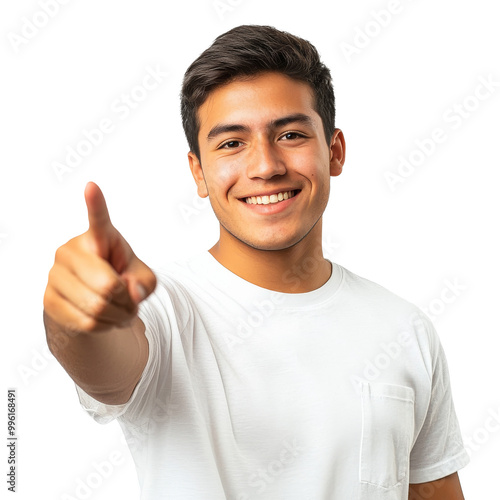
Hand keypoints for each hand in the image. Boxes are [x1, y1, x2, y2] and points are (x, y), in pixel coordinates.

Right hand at [43, 182, 156, 333]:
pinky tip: (105, 319)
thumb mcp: (143, 278)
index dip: (95, 204)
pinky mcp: (49, 299)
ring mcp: (55, 274)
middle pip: (109, 286)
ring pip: (97, 307)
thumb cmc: (121, 278)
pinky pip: (86, 323)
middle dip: (128, 302)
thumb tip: (133, 294)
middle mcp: (71, 250)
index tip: (92, 186)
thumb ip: (147, 282)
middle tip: (131, 304)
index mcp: (98, 237)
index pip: (98, 219)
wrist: (94, 300)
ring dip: (119, 317)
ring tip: (121, 312)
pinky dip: (104, 327)